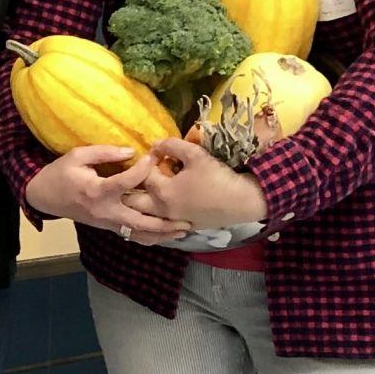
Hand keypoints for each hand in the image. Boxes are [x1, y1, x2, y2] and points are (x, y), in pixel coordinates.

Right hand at [25, 146, 192, 241]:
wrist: (43, 196)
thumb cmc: (60, 173)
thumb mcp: (77, 156)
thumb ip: (105, 152)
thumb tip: (131, 151)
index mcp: (97, 191)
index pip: (127, 182)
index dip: (143, 170)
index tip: (154, 157)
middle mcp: (105, 211)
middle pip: (140, 221)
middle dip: (165, 223)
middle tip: (186, 220)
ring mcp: (106, 222)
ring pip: (138, 234)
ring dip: (161, 235)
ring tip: (182, 232)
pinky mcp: (107, 226)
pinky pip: (131, 235)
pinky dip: (149, 237)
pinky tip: (165, 235)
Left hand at [122, 139, 270, 231]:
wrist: (244, 202)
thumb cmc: (218, 177)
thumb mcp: (195, 154)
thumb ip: (171, 145)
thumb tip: (154, 144)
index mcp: (162, 192)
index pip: (142, 174)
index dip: (146, 161)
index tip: (154, 154)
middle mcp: (163, 210)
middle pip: (135, 202)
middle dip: (130, 189)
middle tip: (134, 178)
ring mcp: (173, 222)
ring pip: (145, 219)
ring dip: (140, 207)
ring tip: (141, 195)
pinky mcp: (185, 229)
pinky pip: (161, 227)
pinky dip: (154, 220)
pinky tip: (160, 210)